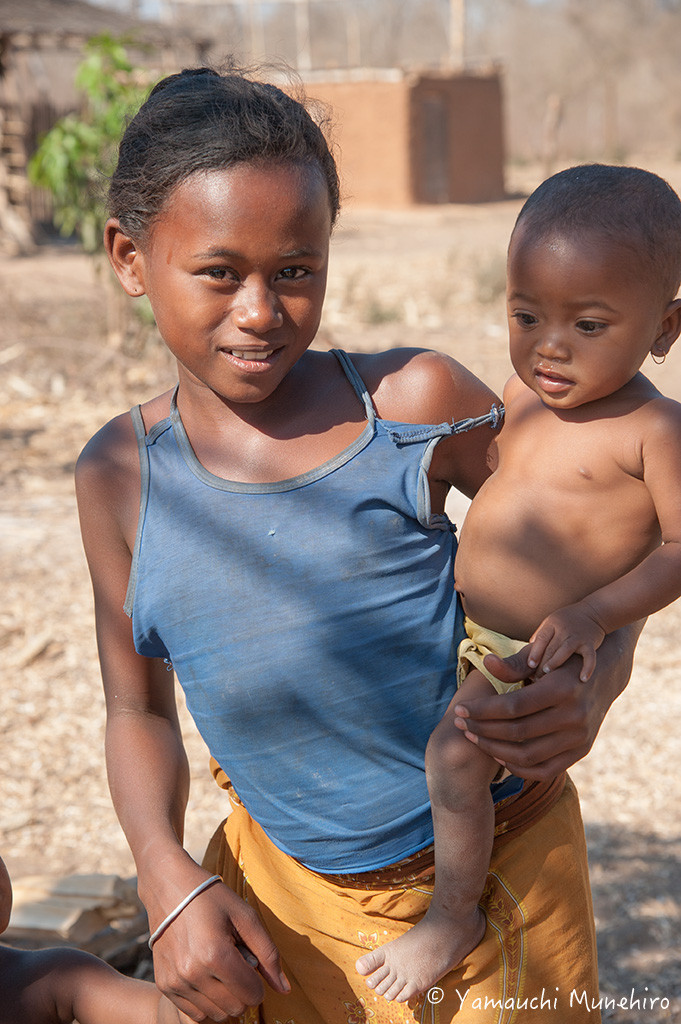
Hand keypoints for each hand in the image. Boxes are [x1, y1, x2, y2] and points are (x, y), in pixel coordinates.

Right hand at [149, 867, 289, 1021]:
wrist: (169, 887)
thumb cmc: (212, 898)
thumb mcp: (246, 917)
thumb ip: (268, 954)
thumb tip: (284, 990)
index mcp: (216, 955)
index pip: (252, 995)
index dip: (258, 982)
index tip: (250, 962)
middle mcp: (193, 973)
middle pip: (235, 1008)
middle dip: (242, 990)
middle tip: (234, 962)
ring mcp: (175, 982)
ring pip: (216, 1015)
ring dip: (224, 997)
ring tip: (218, 966)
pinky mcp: (164, 985)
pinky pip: (195, 1013)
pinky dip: (206, 1001)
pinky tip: (205, 974)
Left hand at [452, 623, 640, 780]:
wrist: (603, 676)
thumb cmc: (560, 663)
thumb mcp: (539, 659)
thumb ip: (512, 665)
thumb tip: (486, 664)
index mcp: (563, 688)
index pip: (513, 706)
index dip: (482, 710)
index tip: (460, 710)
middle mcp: (575, 715)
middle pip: (517, 732)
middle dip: (482, 729)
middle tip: (460, 724)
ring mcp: (581, 737)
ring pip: (527, 755)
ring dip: (493, 749)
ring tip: (473, 737)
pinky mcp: (582, 751)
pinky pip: (544, 770)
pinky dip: (517, 767)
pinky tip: (496, 753)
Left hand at [527, 604, 605, 680]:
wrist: (594, 612)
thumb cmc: (568, 620)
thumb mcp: (552, 622)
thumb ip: (541, 636)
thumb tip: (528, 654)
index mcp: (552, 624)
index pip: (541, 638)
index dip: (535, 652)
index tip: (530, 665)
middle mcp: (564, 629)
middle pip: (551, 648)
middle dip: (542, 663)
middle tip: (536, 678)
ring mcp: (577, 636)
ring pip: (565, 651)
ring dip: (555, 662)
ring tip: (548, 674)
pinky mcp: (590, 643)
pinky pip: (590, 657)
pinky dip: (587, 668)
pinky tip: (583, 679)